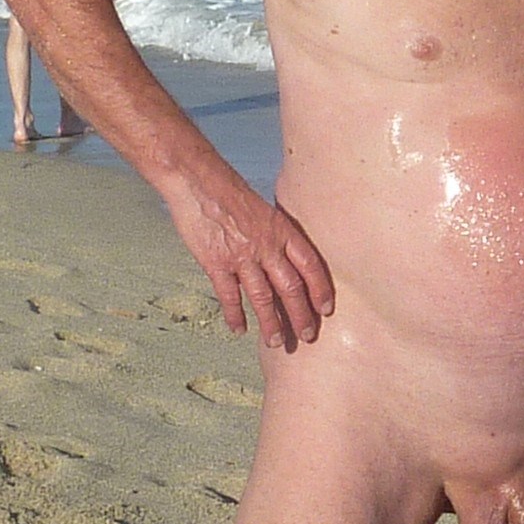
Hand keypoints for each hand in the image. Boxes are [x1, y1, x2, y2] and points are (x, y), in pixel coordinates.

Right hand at [166, 177, 334, 348]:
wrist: (197, 180)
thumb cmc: (228, 191)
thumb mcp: (263, 209)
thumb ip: (275, 234)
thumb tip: (284, 257)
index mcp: (282, 230)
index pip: (311, 266)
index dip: (321, 290)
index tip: (326, 309)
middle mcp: (266, 246)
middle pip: (291, 288)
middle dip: (301, 315)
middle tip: (307, 336)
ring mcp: (241, 256)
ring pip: (263, 298)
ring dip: (272, 324)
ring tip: (277, 342)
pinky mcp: (216, 262)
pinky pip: (229, 295)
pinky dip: (235, 315)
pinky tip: (239, 329)